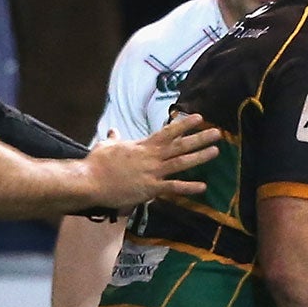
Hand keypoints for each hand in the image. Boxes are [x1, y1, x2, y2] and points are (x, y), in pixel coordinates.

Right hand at [81, 114, 217, 207]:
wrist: (90, 181)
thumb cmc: (97, 163)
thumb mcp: (107, 145)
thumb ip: (115, 138)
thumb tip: (113, 130)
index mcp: (143, 146)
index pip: (168, 132)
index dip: (184, 124)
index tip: (199, 117)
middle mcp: (152, 157)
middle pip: (180, 145)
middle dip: (200, 138)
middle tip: (217, 132)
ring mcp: (153, 172)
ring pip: (181, 162)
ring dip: (200, 157)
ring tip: (215, 151)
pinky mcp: (150, 189)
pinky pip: (173, 187)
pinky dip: (189, 187)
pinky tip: (203, 187)